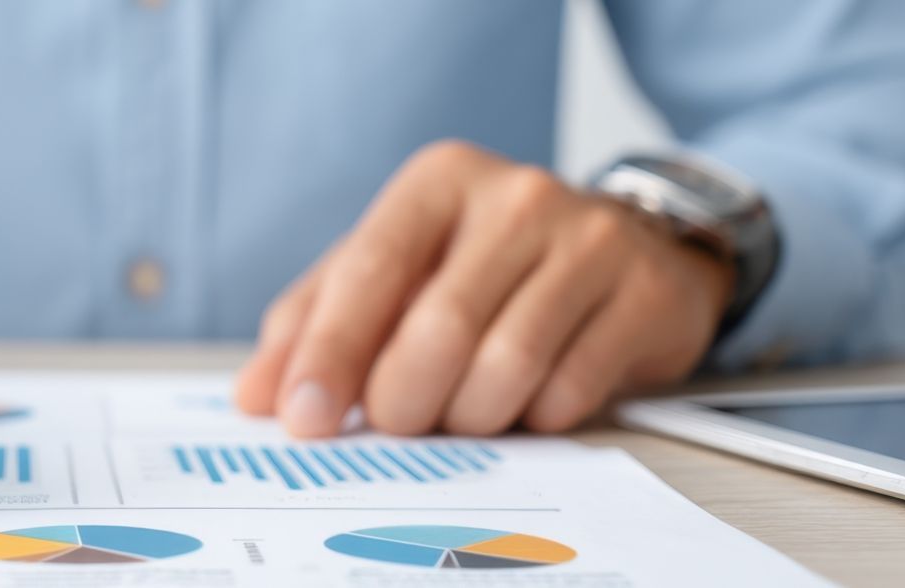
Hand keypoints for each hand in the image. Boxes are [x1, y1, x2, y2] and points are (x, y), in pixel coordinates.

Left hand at [235, 140, 732, 436]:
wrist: (629, 249)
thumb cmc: (488, 265)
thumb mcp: (396, 272)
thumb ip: (318, 323)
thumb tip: (259, 395)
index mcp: (439, 182)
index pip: (368, 271)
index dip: (329, 354)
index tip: (302, 417)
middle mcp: (516, 198)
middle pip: (438, 329)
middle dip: (403, 401)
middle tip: (398, 421)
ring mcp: (590, 242)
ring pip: (505, 369)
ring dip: (468, 416)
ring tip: (462, 411)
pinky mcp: (645, 295)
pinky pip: (570, 391)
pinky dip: (533, 417)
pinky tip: (529, 399)